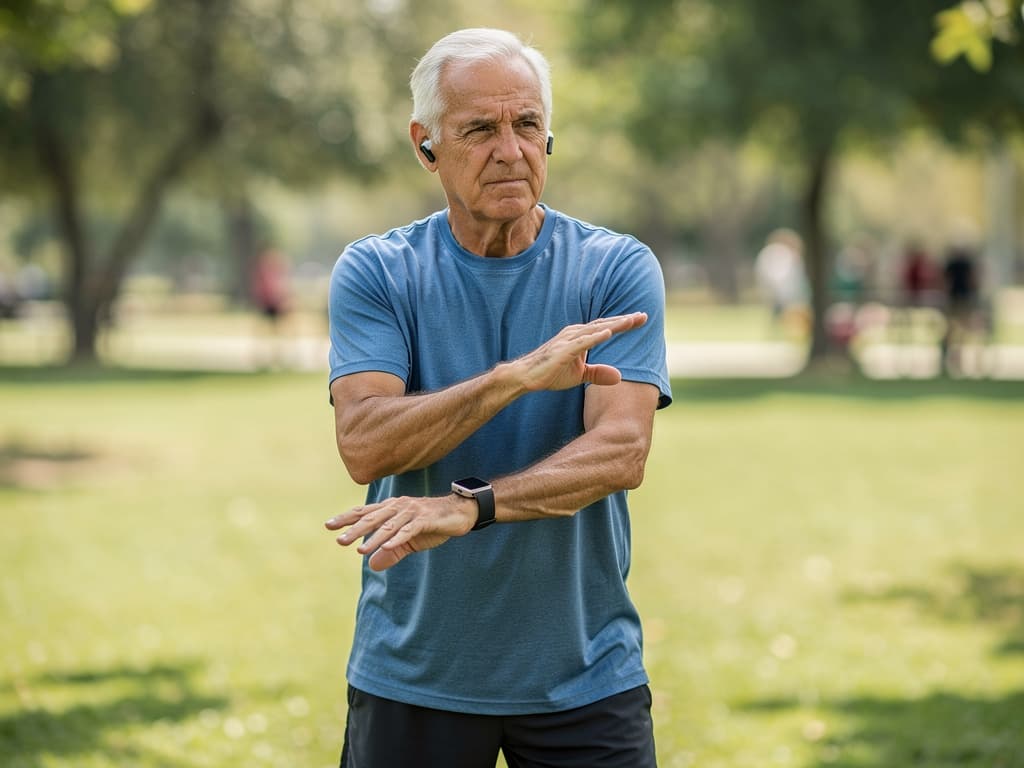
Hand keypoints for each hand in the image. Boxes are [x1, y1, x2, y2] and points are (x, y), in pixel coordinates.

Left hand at [325, 494, 475, 570]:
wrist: (460, 512)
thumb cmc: (432, 524)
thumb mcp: (409, 541)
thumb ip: (391, 552)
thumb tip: (372, 566)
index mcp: (392, 509)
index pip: (365, 512)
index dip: (347, 518)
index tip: (328, 526)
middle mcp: (399, 507)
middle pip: (372, 518)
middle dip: (355, 530)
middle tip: (339, 541)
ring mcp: (412, 512)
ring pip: (389, 526)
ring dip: (374, 538)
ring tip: (360, 550)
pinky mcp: (426, 520)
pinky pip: (409, 530)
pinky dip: (398, 538)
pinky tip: (387, 547)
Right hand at [511, 313, 646, 392]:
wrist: (526, 377)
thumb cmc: (550, 372)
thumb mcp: (580, 375)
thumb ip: (598, 373)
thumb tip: (620, 377)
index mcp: (580, 337)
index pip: (606, 327)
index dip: (624, 323)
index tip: (642, 319)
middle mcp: (575, 333)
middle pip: (604, 324)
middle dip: (625, 320)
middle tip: (644, 316)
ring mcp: (568, 340)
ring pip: (596, 330)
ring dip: (614, 325)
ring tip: (631, 321)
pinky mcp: (562, 350)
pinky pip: (582, 342)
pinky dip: (595, 337)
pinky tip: (608, 333)